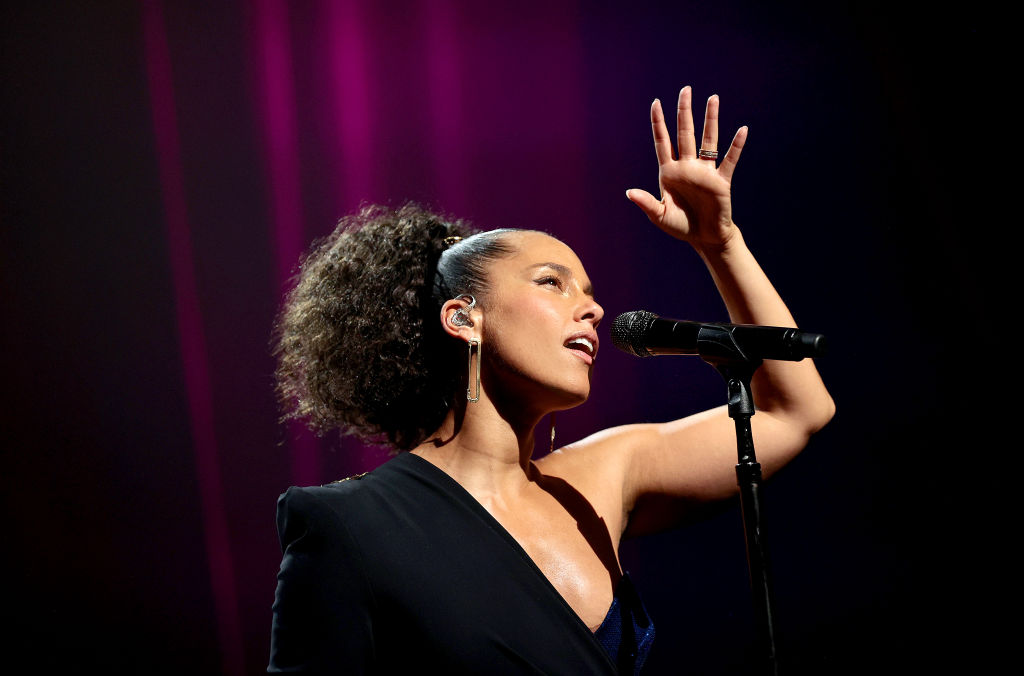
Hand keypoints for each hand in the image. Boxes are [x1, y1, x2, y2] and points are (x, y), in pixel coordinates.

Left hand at [626, 86, 746, 247]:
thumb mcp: (660, 215)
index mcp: (669, 172)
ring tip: (713, 98)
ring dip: (711, 119)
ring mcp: (705, 172)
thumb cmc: (681, 225)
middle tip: (686, 89)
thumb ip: (646, 203)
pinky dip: (736, 146)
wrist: (704, 238)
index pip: (662, 142)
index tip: (656, 102)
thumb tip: (628, 193)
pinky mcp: (721, 181)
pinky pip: (729, 160)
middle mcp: (687, 166)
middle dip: (684, 111)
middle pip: (685, 133)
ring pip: (708, 140)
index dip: (659, 123)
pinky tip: (742, 130)